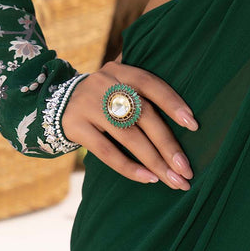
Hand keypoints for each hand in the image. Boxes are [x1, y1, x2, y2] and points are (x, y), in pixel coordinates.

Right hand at [61, 59, 198, 189]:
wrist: (55, 102)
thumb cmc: (101, 96)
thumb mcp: (116, 79)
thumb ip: (142, 84)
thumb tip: (184, 106)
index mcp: (121, 71)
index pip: (151, 84)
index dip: (173, 103)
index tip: (194, 124)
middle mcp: (105, 84)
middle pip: (143, 115)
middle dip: (168, 144)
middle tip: (186, 168)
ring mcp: (89, 105)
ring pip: (128, 136)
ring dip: (154, 160)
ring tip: (173, 179)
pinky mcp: (76, 126)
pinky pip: (106, 151)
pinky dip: (129, 167)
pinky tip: (148, 178)